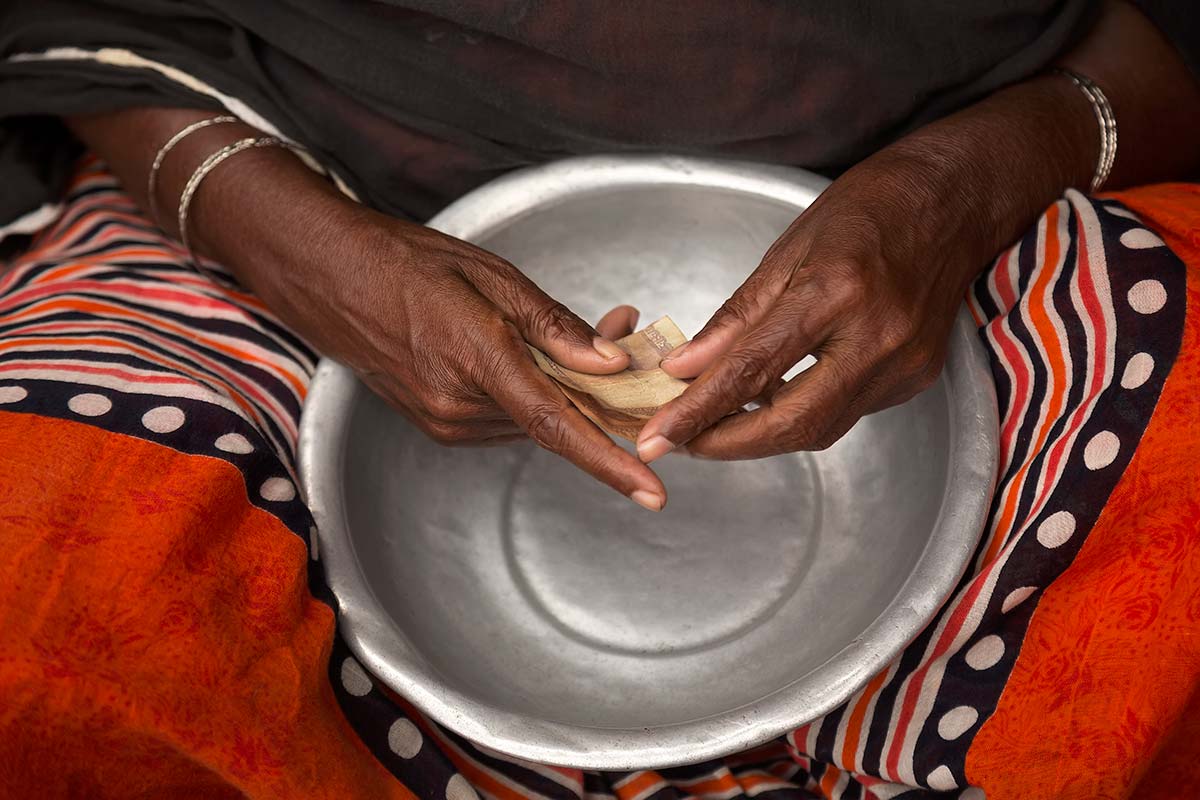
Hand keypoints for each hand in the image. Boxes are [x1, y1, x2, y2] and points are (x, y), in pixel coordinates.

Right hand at [264, 207, 667, 510]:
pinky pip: (508, 416)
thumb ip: (555, 327)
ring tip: (593, 329)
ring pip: (536, 417)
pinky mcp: (441, 425)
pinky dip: (537, 392)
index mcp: (478, 361)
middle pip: (557, 418)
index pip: (557, 425)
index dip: (610, 462)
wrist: (331, 279)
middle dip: (605, 389)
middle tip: (632, 332)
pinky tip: (544, 355)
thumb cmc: (407, 264)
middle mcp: (461, 406)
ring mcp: (447, 422)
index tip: (652, 492)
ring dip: (571, 386)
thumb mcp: (492, 277)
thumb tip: (611, 362)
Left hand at [635, 149, 987, 461]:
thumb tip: (684, 368)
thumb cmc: (869, 208)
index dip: (698, 410)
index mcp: (836, 292)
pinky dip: (802, 414)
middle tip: (682, 443)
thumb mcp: (788, 248)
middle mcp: (877, 337)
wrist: (957, 199)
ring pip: (820, 428)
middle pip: (792, 422)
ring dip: (762, 436)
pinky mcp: (916, 378)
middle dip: (728, 444)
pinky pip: (846, 413)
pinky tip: (774, 401)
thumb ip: (736, 319)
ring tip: (717, 424)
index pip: (751, 369)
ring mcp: (903, 364)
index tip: (658, 437)